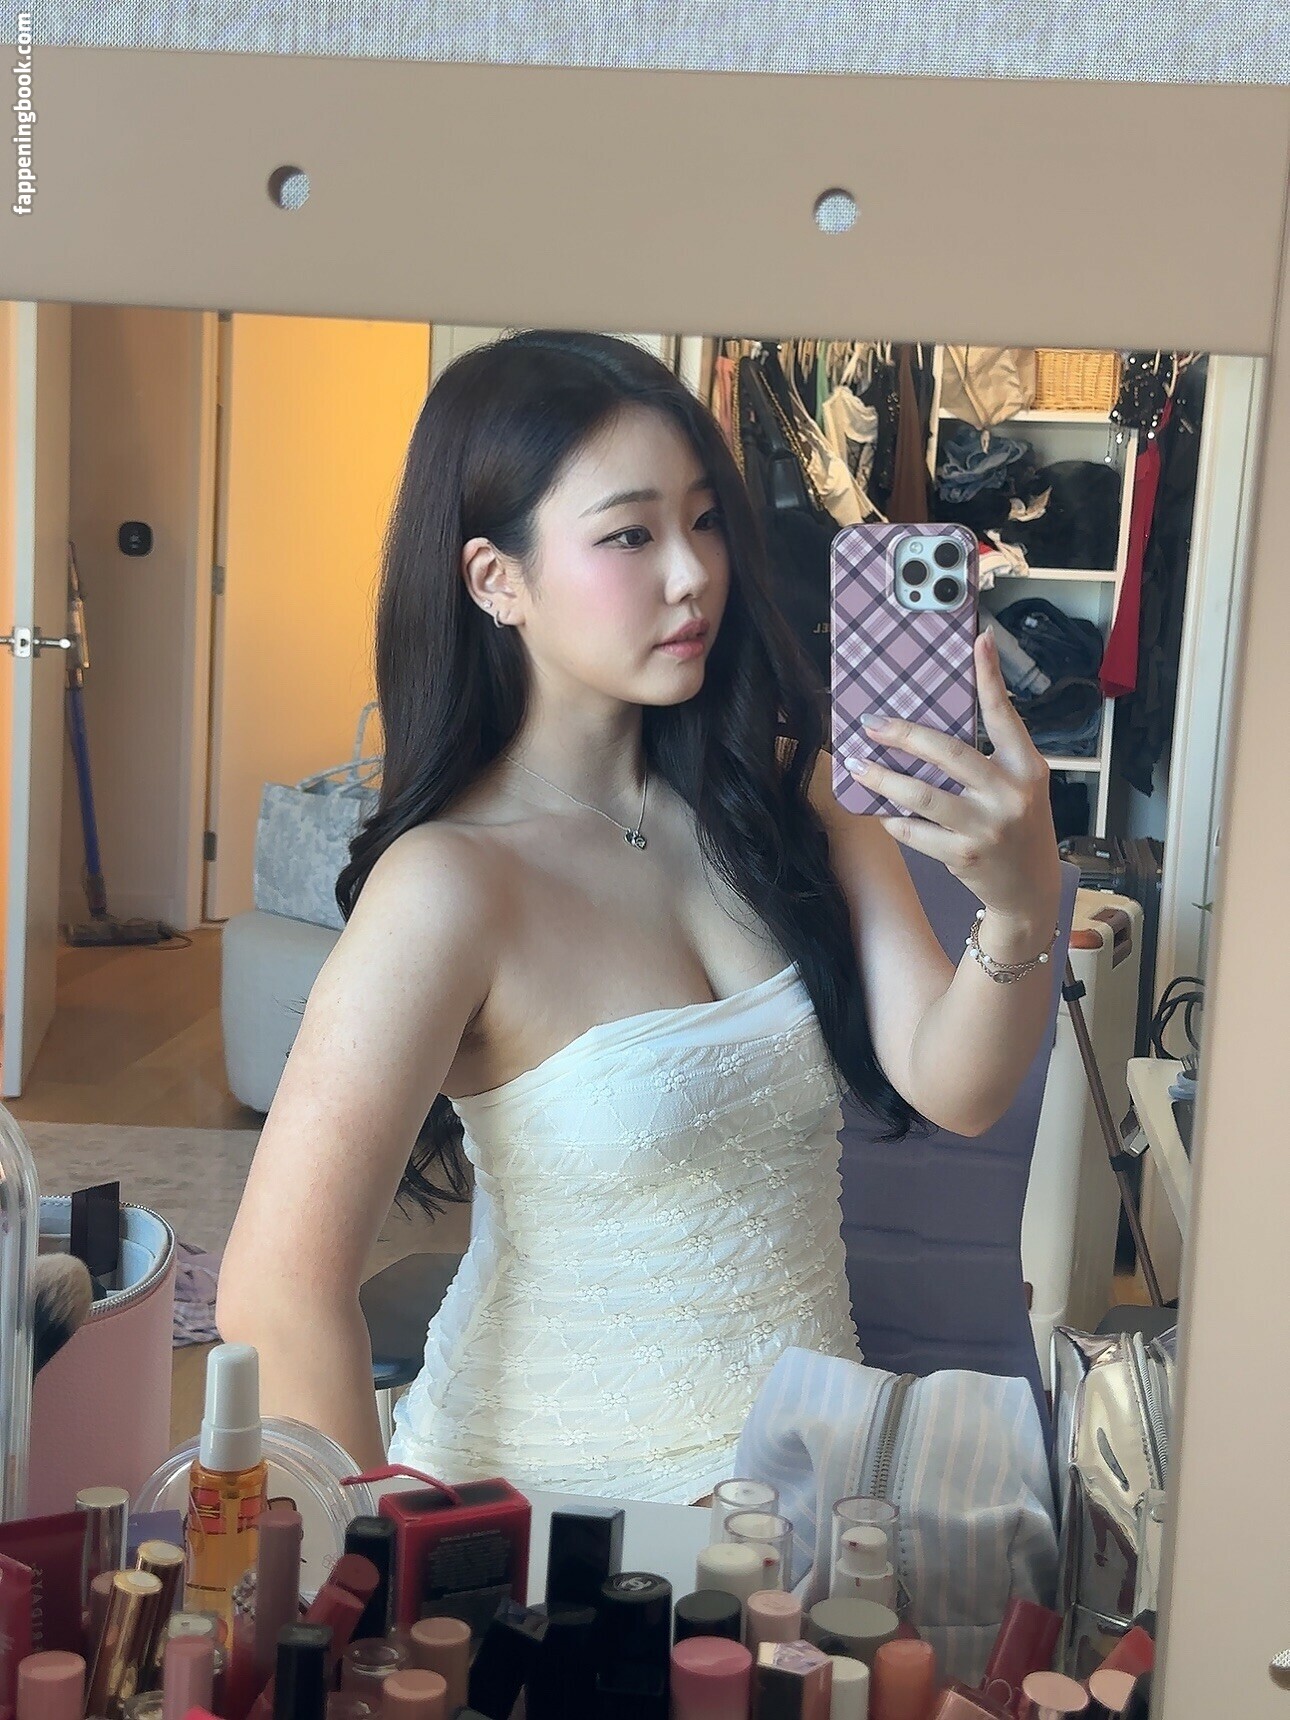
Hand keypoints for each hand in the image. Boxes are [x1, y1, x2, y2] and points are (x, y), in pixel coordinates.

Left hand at [841, 629, 1062, 922]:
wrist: (1029, 890)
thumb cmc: (1017, 828)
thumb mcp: (1019, 787)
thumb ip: (989, 759)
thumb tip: (931, 728)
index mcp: (1027, 768)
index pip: (1005, 716)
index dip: (991, 677)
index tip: (978, 641)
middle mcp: (1010, 794)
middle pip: (949, 752)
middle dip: (904, 735)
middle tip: (873, 725)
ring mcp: (987, 826)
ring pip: (923, 794)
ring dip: (884, 778)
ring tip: (859, 766)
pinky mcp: (964, 855)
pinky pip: (915, 830)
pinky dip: (894, 819)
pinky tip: (881, 810)